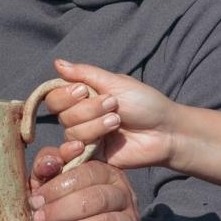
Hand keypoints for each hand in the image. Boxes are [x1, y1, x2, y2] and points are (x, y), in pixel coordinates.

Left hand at [28, 149, 166, 220]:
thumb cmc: (66, 212)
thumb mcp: (53, 189)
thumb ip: (46, 171)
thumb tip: (49, 163)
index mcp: (106, 173)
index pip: (88, 172)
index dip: (59, 186)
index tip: (36, 201)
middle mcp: (123, 194)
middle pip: (96, 198)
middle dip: (62, 210)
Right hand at [49, 59, 175, 170]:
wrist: (165, 131)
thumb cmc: (145, 103)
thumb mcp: (115, 83)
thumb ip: (85, 74)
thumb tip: (57, 63)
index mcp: (84, 98)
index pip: (54, 97)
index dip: (65, 95)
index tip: (84, 91)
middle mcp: (81, 117)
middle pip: (62, 115)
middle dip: (88, 109)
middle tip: (114, 105)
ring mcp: (87, 138)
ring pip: (71, 132)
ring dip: (96, 124)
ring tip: (118, 121)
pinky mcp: (93, 157)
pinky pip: (75, 154)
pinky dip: (82, 145)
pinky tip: (97, 141)